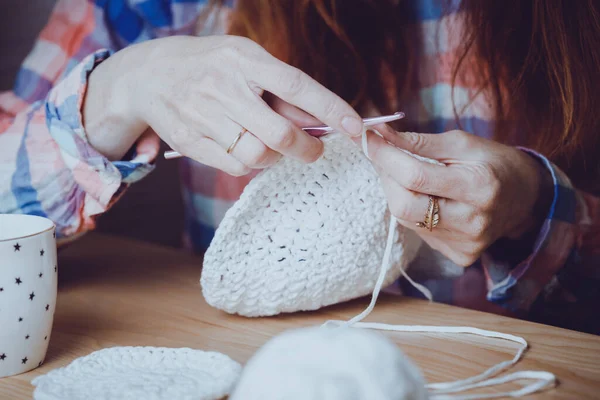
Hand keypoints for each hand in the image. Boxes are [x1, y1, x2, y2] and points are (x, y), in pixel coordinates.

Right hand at [83, 36, 362, 174]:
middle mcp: (223, 87)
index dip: (330, 108)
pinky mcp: (191, 143)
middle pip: (279, 134)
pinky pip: (235, 167)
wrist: (147, 76)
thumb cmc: (210, 66)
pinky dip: (250, 164)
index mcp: (243, 59)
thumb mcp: (244, 60)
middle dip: (307, 148)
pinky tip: (247, 148)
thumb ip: (279, 89)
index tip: (356, 127)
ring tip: (273, 145)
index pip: (296, 85)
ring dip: (276, 157)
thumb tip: (321, 119)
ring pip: (258, 155)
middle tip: (315, 149)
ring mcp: (204, 117)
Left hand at [363, 127, 553, 266]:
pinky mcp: (459, 255)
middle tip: (384, 156)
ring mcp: (465, 243)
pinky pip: (418, 231)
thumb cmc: (493, 162)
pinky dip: (412, 210)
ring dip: (397, 192)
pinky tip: (427, 198)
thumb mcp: (462, 143)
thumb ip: (419, 141)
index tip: (368, 137)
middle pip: (403, 204)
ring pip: (406, 218)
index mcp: (479, 187)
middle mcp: (472, 221)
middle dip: (385, 176)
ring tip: (408, 174)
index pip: (415, 175)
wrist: (525, 199)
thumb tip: (378, 134)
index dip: (385, 156)